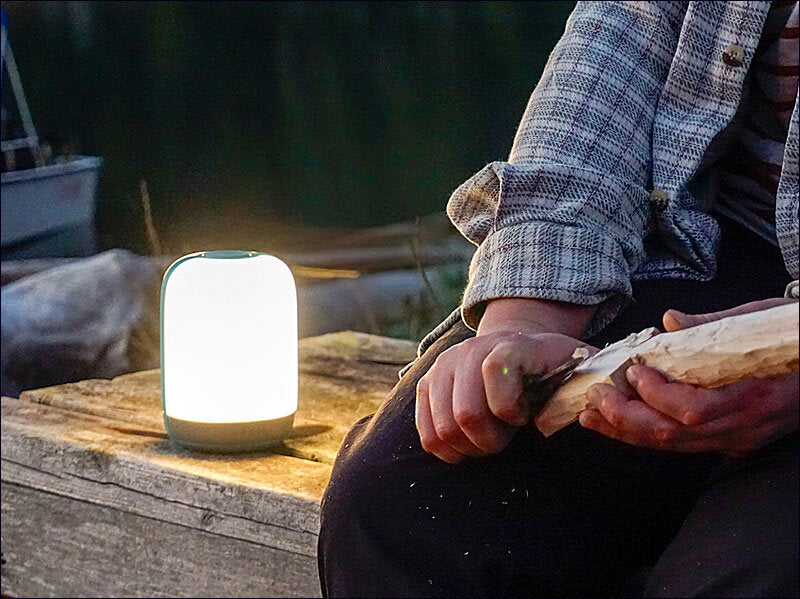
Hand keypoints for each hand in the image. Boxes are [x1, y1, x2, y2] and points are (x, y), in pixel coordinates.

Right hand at [416, 330, 594, 462]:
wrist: (515, 343)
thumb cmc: (554, 365)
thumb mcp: (582, 364)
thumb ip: (598, 379)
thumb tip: (608, 398)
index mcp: (512, 345)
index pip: (496, 369)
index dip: (509, 406)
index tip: (524, 418)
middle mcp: (470, 351)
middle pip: (465, 411)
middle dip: (489, 441)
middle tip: (505, 441)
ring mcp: (443, 366)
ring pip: (443, 427)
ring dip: (468, 447)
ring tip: (488, 441)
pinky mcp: (426, 385)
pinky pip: (426, 432)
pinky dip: (446, 448)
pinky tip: (467, 444)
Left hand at [579, 298, 798, 455]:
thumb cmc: (791, 339)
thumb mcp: (757, 321)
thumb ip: (711, 325)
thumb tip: (670, 321)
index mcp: (753, 395)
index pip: (694, 410)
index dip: (656, 394)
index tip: (633, 370)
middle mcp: (744, 426)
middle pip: (673, 435)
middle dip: (625, 417)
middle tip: (595, 397)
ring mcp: (738, 438)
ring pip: (672, 446)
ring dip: (625, 432)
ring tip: (592, 417)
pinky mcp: (731, 442)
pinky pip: (681, 446)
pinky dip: (645, 435)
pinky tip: (619, 424)